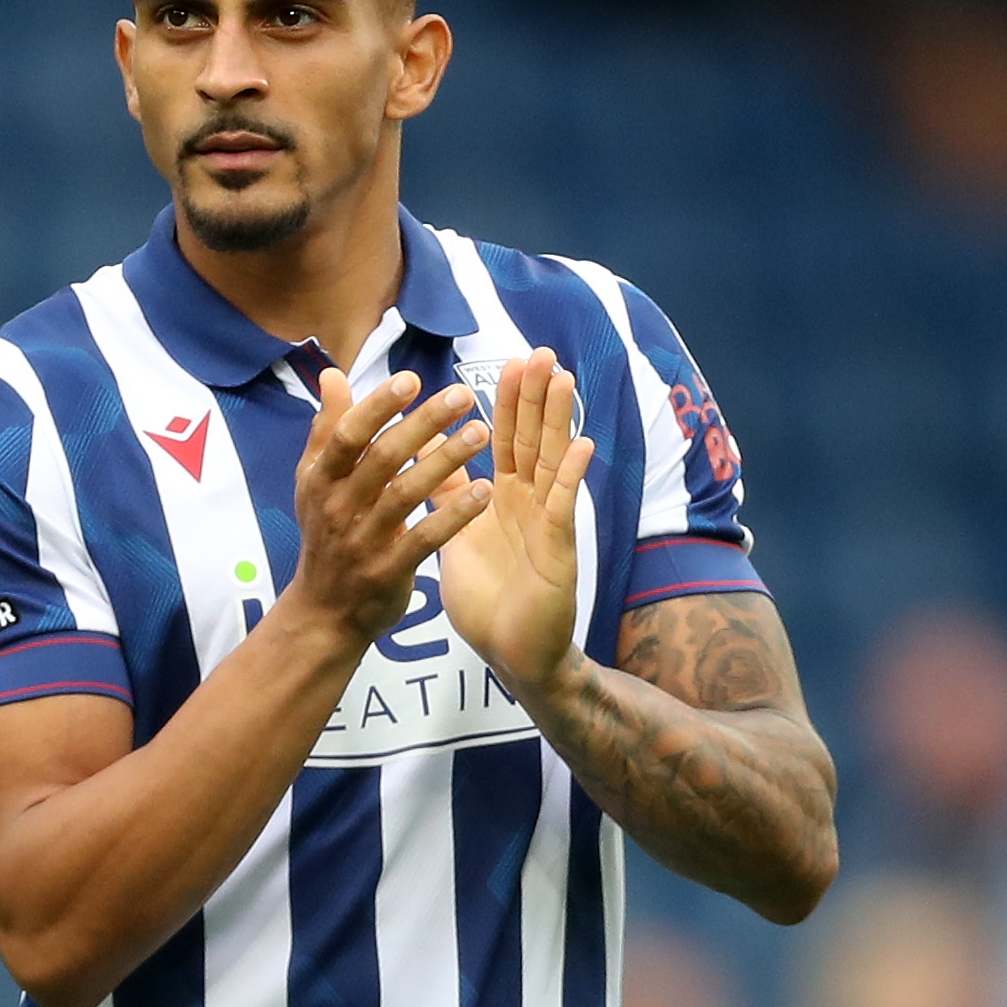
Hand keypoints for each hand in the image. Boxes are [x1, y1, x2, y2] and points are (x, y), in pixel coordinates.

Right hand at [278, 369, 490, 646]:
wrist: (323, 612)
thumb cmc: (326, 534)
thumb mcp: (316, 483)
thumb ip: (328, 429)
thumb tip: (331, 374)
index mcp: (319, 480)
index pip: (347, 435)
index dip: (378, 406)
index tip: (412, 379)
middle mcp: (336, 508)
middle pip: (382, 458)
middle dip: (424, 424)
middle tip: (463, 396)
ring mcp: (361, 542)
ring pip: (406, 494)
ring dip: (446, 461)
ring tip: (481, 432)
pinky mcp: (387, 572)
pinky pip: (425, 538)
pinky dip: (454, 514)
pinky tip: (484, 490)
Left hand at [435, 349, 595, 697]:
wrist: (509, 654)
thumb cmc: (487, 600)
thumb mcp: (455, 536)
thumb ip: (445, 494)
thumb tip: (424, 452)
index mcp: (500, 498)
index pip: (505, 440)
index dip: (507, 402)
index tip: (508, 362)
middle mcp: (528, 503)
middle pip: (532, 438)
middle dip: (535, 396)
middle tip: (539, 352)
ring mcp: (546, 523)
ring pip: (553, 462)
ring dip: (559, 420)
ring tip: (563, 378)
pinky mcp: (558, 549)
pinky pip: (563, 507)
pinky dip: (571, 476)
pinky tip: (581, 446)